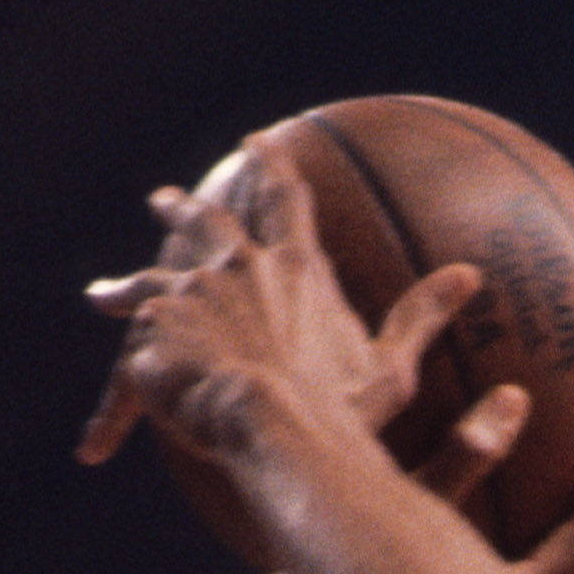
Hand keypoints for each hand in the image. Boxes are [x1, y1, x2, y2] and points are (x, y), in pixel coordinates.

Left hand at [77, 142, 480, 480]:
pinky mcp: (157, 328)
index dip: (272, 169)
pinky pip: (135, 326)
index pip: (284, 200)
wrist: (276, 429)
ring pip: (160, 269)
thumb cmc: (339, 410)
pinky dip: (120, 331)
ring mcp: (193, 293)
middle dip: (188, 210)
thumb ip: (422, 315)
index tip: (258, 144)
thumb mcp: (390, 365)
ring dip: (135, 277)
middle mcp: (239, 266)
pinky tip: (105, 328)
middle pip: (209, 222)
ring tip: (109, 289)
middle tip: (165, 201)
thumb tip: (468, 275)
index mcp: (295, 269)